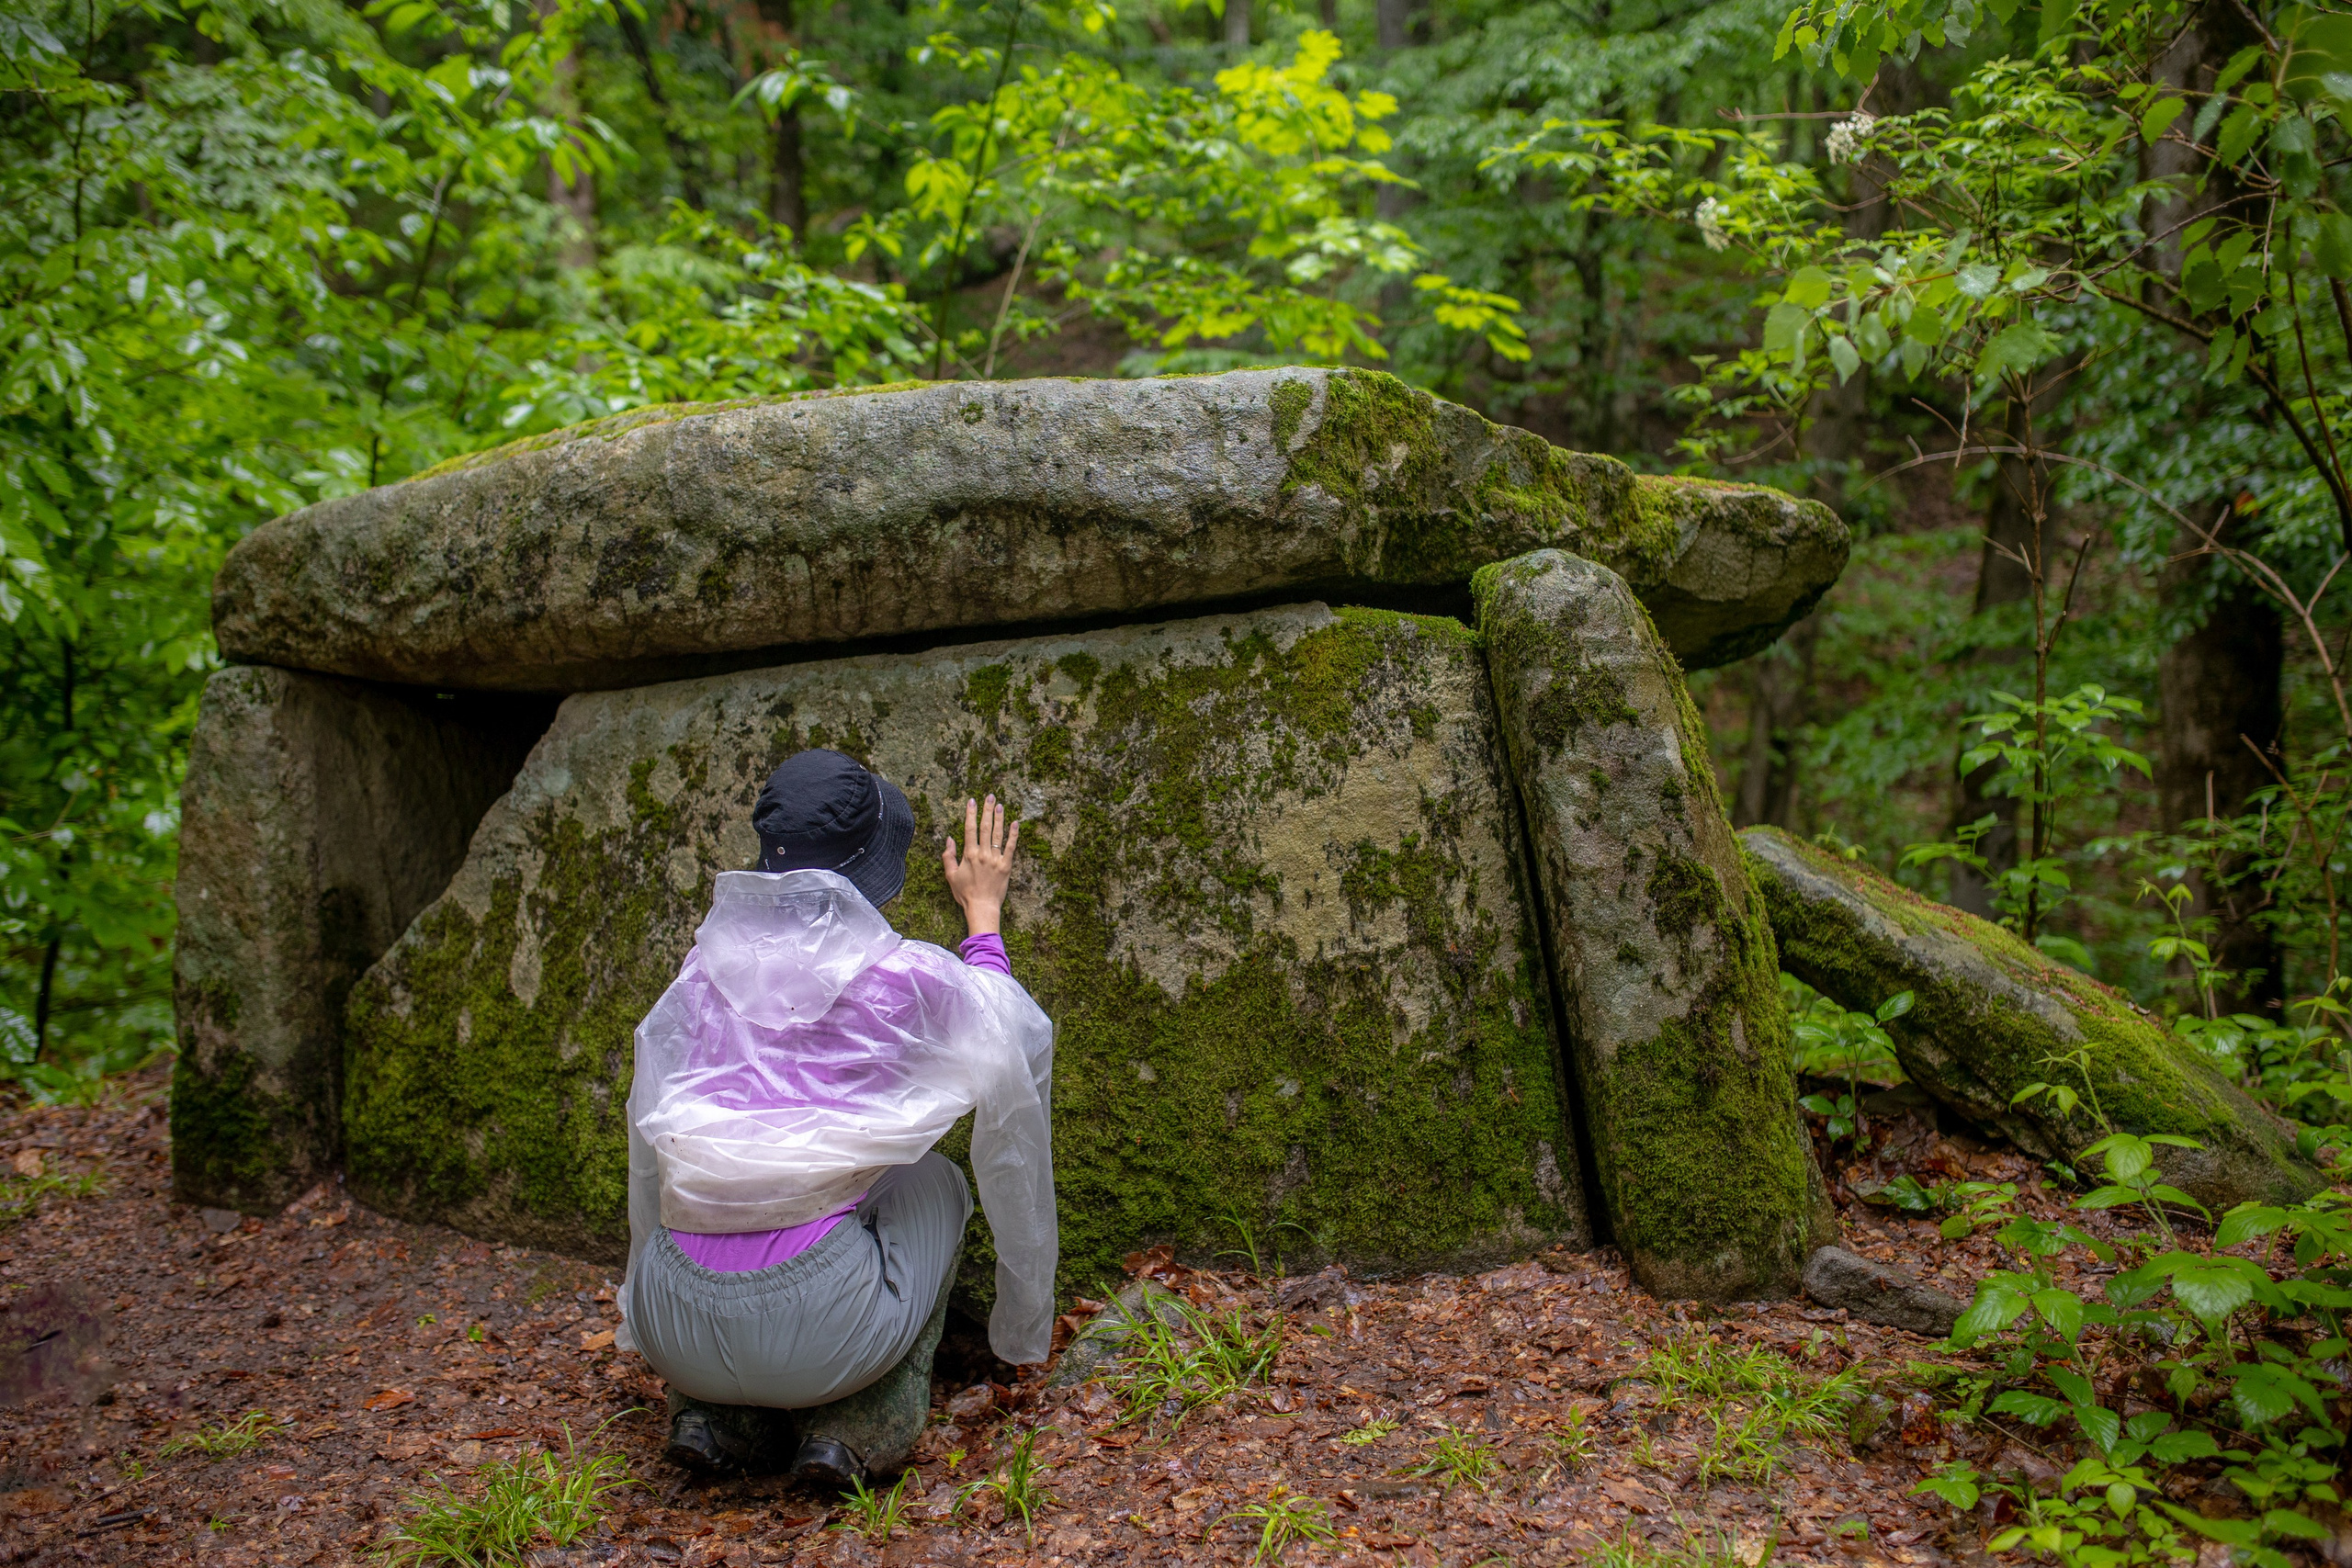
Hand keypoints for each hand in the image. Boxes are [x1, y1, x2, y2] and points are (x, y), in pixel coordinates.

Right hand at [943, 794, 1018, 936]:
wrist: (982, 907)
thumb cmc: (965, 893)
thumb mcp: (951, 875)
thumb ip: (948, 856)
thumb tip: (949, 839)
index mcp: (969, 855)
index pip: (970, 829)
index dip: (971, 813)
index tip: (971, 801)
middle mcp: (983, 854)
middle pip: (985, 827)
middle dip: (987, 810)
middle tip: (990, 796)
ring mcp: (996, 859)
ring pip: (998, 834)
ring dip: (999, 818)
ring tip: (1001, 805)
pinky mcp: (1007, 866)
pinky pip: (1011, 847)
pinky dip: (1013, 835)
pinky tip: (1015, 823)